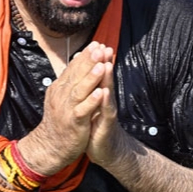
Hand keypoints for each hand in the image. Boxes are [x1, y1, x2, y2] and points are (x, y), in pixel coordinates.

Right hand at [17, 41, 111, 174]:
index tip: (96, 43)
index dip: (85, 56)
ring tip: (101, 66)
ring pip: (79, 90)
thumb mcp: (62, 95)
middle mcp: (62, 95)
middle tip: (100, 48)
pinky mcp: (74, 122)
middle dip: (89, 61)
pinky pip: (83, 110)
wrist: (51, 146)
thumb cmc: (61, 119)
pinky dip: (92, 101)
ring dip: (90, 78)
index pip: (73, 67)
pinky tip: (101, 93)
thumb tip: (78, 58)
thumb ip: (71, 78)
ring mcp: (67, 108)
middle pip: (76, 75)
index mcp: (60, 87)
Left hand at [85, 49, 124, 166]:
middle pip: (104, 78)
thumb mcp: (90, 104)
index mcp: (98, 93)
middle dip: (104, 62)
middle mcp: (104, 99)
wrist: (105, 148)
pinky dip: (105, 102)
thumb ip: (89, 88)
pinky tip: (104, 93)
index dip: (95, 59)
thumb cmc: (95, 124)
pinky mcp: (107, 124)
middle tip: (104, 46)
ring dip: (107, 78)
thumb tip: (84, 71)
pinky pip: (106, 112)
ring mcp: (107, 111)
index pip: (97, 74)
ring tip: (106, 64)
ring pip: (108, 92)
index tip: (95, 43)